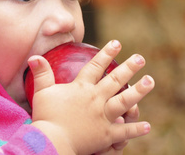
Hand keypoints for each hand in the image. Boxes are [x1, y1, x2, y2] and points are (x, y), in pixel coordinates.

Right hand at [29, 40, 154, 154]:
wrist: (52, 142)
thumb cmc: (46, 117)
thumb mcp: (42, 92)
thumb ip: (41, 73)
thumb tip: (34, 56)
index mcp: (82, 88)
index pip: (96, 66)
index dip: (106, 53)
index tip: (117, 43)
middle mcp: (96, 99)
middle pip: (116, 80)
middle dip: (129, 67)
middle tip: (140, 58)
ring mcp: (103, 117)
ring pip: (125, 101)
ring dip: (140, 91)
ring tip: (150, 81)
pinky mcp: (107, 135)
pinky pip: (125, 131)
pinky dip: (136, 129)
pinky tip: (148, 126)